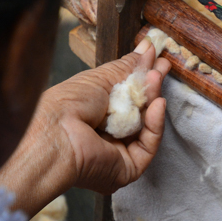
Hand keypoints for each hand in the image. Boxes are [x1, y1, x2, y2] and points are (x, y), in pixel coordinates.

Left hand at [0, 39, 169, 215]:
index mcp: (92, 118)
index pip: (123, 99)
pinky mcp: (127, 169)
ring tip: (156, 78)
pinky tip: (157, 104)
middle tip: (163, 66)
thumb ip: (127, 67)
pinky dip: (155, 125)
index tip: (155, 60)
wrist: (58, 132)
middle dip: (149, 88)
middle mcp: (103, 138)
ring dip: (152, 101)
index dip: (140, 79)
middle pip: (137, 113)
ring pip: (145, 129)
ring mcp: (116, 154)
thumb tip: (147, 51)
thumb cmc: (67, 105)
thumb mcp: (100, 78)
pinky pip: (147, 147)